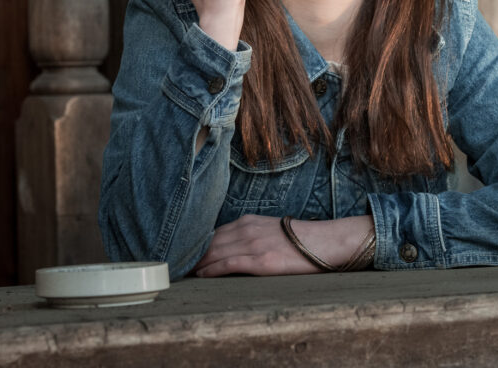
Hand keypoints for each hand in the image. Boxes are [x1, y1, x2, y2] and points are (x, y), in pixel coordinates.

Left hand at [194, 214, 374, 276]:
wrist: (322, 242)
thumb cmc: (296, 239)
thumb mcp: (268, 229)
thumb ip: (248, 234)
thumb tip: (228, 246)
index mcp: (247, 221)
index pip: (212, 233)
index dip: (196, 244)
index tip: (183, 253)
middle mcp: (246, 229)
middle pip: (208, 242)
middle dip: (191, 254)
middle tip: (175, 264)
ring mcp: (252, 244)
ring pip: (214, 252)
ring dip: (196, 263)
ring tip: (183, 272)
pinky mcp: (260, 260)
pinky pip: (227, 264)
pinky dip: (211, 270)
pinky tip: (201, 275)